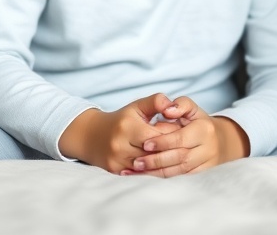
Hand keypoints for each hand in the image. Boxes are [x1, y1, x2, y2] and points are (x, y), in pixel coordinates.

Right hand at [59, 93, 180, 173]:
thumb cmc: (122, 119)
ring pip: (148, 166)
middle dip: (170, 151)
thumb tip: (172, 105)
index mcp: (128, 126)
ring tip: (175, 157)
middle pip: (154, 153)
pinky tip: (161, 166)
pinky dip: (152, 171)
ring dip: (163, 163)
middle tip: (184, 148)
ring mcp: (117, 160)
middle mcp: (120, 144)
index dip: (173, 136)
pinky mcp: (115, 172)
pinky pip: (140, 175)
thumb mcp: (137, 106)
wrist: (92, 136)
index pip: (159, 136)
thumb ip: (156, 101)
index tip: (184, 135)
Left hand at [126, 95, 249, 176]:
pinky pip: (180, 177)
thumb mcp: (191, 107)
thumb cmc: (198, 121)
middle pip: (180, 157)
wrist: (219, 140)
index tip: (145, 144)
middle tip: (136, 162)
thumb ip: (179, 104)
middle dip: (156, 160)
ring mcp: (205, 163)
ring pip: (179, 170)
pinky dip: (162, 176)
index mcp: (204, 129)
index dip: (162, 142)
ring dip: (156, 172)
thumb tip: (168, 110)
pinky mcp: (201, 174)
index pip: (181, 138)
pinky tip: (146, 175)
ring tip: (137, 170)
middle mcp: (208, 147)